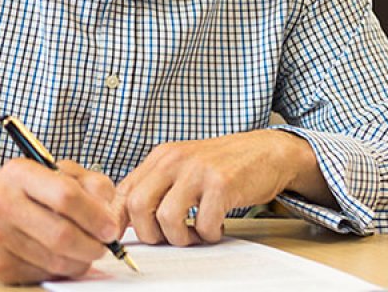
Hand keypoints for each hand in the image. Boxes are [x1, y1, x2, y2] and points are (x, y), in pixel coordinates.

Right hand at [0, 158, 121, 283]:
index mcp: (17, 172)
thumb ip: (88, 182)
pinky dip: (61, 269)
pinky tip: (59, 257)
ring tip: (84, 251)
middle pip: (62, 234)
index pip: (66, 195)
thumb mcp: (53, 173)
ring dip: (81, 260)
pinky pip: (44, 273)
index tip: (110, 226)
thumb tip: (108, 209)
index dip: (96, 215)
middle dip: (93, 244)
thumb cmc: (21, 193)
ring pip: (56, 260)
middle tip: (103, 245)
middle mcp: (0, 202)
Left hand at [114, 130, 332, 246]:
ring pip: (167, 218)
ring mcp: (197, 170)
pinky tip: (217, 226)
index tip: (126, 237)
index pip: (123, 191)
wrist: (267, 151)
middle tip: (168, 238)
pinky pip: (204, 224)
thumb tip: (129, 220)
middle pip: (138, 205)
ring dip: (181, 238)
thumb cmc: (224, 165)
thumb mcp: (183, 168)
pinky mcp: (222, 184)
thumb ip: (157, 187)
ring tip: (195, 234)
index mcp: (160, 157)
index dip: (120, 220)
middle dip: (150, 233)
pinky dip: (209, 234)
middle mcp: (174, 160)